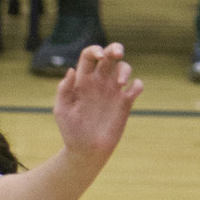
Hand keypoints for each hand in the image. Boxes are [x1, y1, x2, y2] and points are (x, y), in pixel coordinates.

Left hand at [52, 42, 142, 163]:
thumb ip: (64, 90)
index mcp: (83, 81)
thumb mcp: (62, 110)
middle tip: (118, 53)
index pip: (89, 56)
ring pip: (124, 68)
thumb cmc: (71, 131)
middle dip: (115, 48)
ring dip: (125, 70)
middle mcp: (99, 82)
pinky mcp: (125, 103)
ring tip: (121, 84)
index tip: (98, 57)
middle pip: (109, 56)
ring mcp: (113, 91)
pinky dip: (137, 84)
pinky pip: (136, 86)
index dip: (95, 50)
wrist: (86, 151)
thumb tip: (71, 70)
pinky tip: (131, 92)